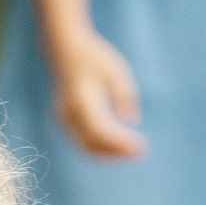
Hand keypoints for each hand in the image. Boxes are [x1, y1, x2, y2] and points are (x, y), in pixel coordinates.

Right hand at [50, 27, 143, 158]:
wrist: (65, 51)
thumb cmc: (94, 60)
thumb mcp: (115, 71)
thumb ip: (124, 95)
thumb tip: (131, 120)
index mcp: (82, 99)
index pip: (101, 130)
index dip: (120, 142)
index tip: (141, 146)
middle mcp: (70, 113)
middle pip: (93, 143)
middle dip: (116, 152)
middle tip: (140, 152)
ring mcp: (64, 119)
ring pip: (86, 146)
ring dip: (109, 153)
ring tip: (131, 152)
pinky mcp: (65, 123)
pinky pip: (82, 142)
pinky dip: (100, 148)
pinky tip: (118, 147)